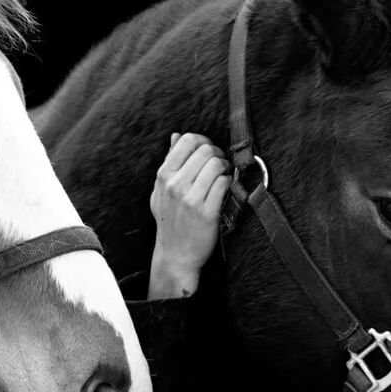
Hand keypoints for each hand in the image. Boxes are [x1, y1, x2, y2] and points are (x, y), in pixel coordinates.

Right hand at [147, 132, 229, 299]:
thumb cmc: (169, 221)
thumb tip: (176, 136)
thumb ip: (169, 163)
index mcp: (163, 176)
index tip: (208, 151)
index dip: (203, 141)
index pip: (187, 140)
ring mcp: (191, 199)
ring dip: (225, 168)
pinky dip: (230, 183)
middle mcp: (175, 185)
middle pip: (206, 150)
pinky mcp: (207, 212)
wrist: (175, 255)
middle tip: (220, 165)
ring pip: (217, 165)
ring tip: (223, 177)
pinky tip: (226, 189)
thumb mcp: (160, 191)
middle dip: (217, 154)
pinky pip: (225, 184)